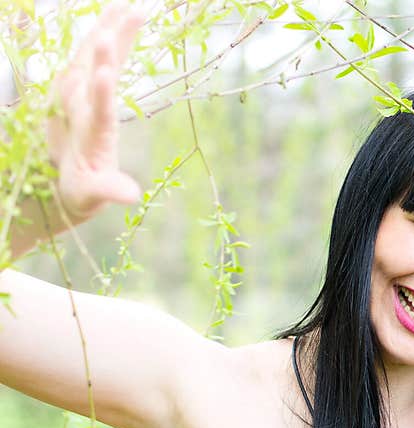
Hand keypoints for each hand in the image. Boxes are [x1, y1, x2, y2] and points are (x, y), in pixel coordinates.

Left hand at [47, 2, 143, 221]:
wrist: (55, 178)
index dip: (102, 92)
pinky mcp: (79, 86)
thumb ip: (109, 190)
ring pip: (92, 56)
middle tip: (126, 18)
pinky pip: (94, 55)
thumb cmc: (79, 190)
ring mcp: (76, 94)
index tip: (106, 72)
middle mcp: (79, 108)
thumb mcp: (92, 194)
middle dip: (108, 47)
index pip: (96, 110)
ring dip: (111, 31)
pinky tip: (120, 18)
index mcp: (90, 134)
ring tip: (132, 8)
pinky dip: (109, 35)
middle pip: (93, 71)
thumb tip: (131, 196)